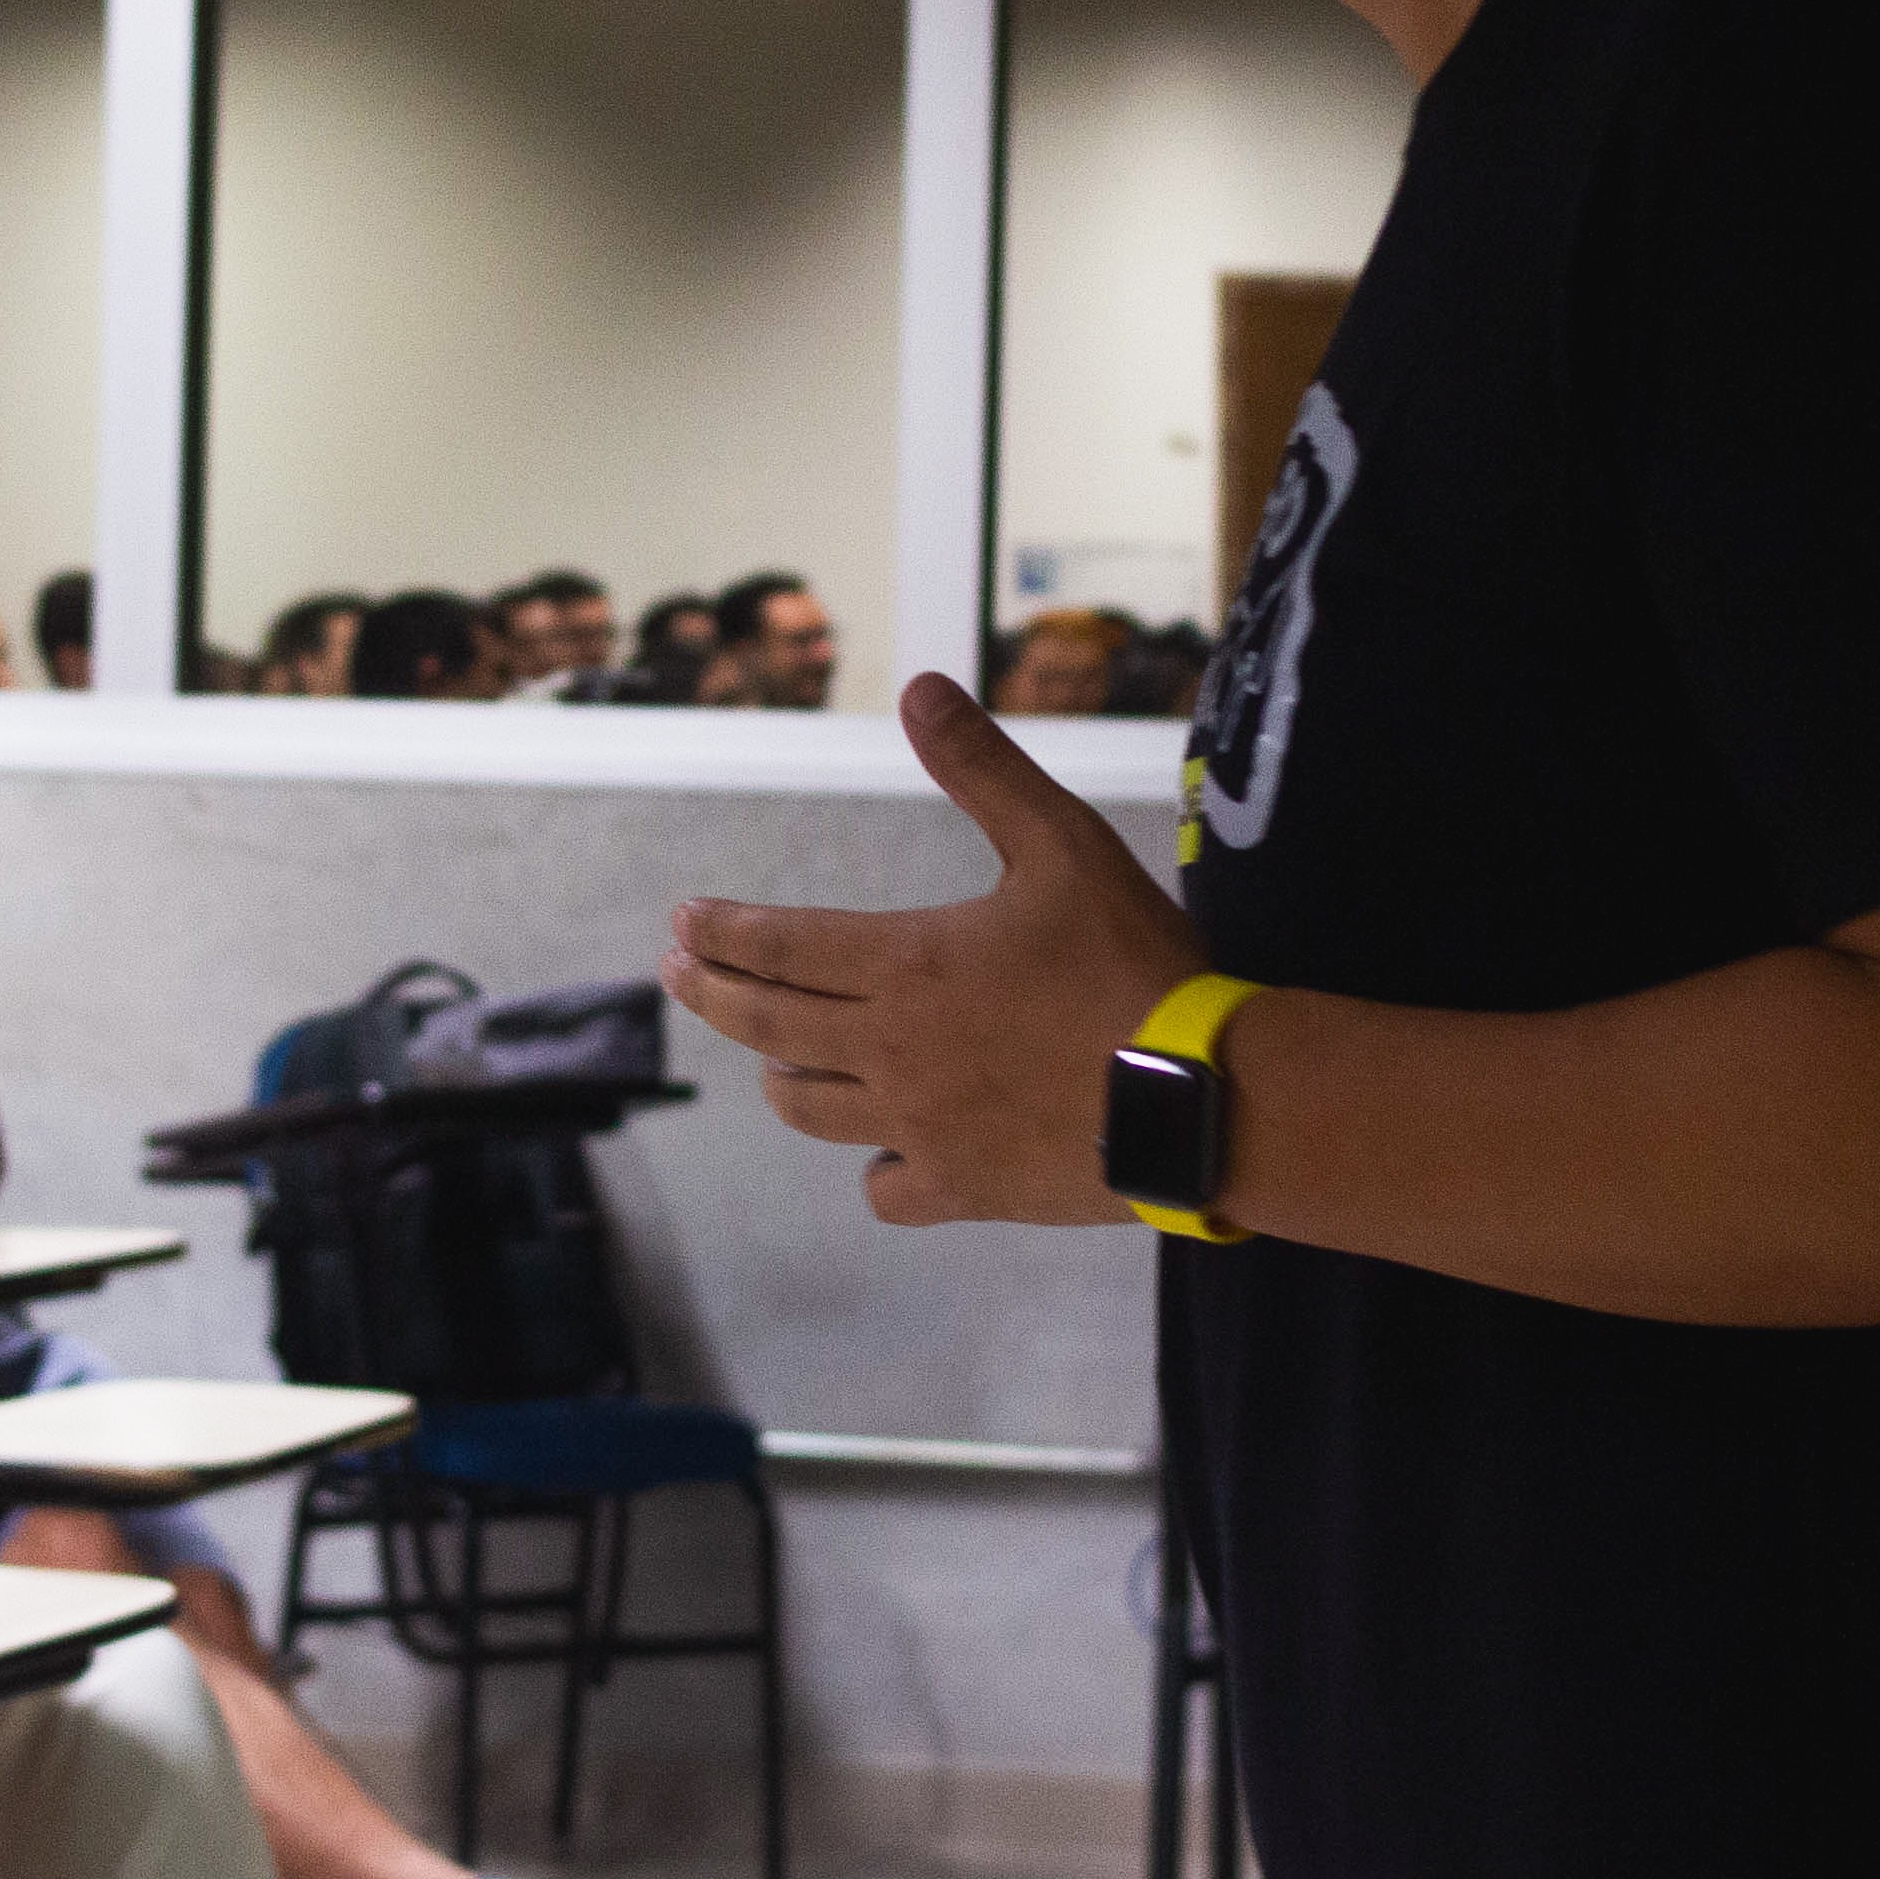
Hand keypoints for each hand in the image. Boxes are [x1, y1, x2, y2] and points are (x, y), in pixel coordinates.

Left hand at [661, 675, 1197, 1230]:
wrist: (1202, 1092)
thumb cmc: (1133, 961)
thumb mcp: (1063, 843)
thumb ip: (984, 769)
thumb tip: (921, 689)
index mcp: (906, 964)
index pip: (781, 945)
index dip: (724, 931)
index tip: (682, 920)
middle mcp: (892, 1049)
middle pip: (770, 1024)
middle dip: (713, 992)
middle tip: (677, 972)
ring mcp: (920, 1126)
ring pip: (809, 1110)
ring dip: (781, 1075)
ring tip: (771, 1057)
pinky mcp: (961, 1187)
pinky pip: (884, 1189)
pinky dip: (874, 1170)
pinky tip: (881, 1154)